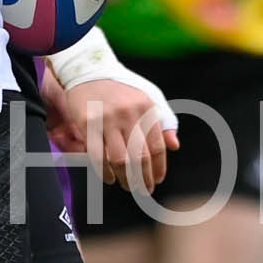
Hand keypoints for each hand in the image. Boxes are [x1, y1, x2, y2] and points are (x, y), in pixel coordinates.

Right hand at [51, 80, 178, 192]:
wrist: (88, 71)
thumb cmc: (121, 89)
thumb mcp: (149, 98)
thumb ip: (163, 121)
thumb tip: (175, 147)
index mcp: (147, 108)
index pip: (157, 146)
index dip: (159, 167)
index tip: (157, 180)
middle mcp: (129, 114)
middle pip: (140, 157)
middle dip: (143, 179)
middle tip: (143, 190)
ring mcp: (107, 119)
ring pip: (119, 159)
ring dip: (125, 179)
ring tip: (128, 187)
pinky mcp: (87, 123)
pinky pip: (97, 155)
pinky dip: (105, 172)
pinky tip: (110, 179)